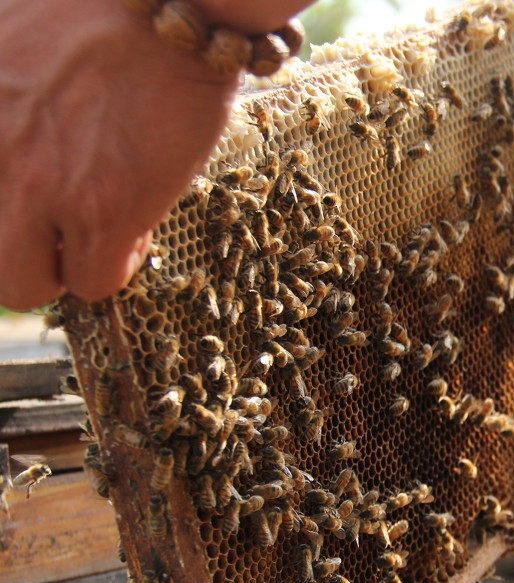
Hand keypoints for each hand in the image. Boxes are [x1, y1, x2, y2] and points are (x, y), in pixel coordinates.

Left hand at [0, 0, 244, 310]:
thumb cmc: (89, 10)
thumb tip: (21, 144)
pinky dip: (116, 263)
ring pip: (29, 285)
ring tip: (95, 230)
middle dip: (24, 253)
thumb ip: (3, 104)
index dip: (6, 212)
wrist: (160, 2)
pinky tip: (134, 225)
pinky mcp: (104, 210)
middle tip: (57, 229)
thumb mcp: (4, 43)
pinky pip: (96, 280)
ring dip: (62, 265)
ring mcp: (40, 190)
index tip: (33, 201)